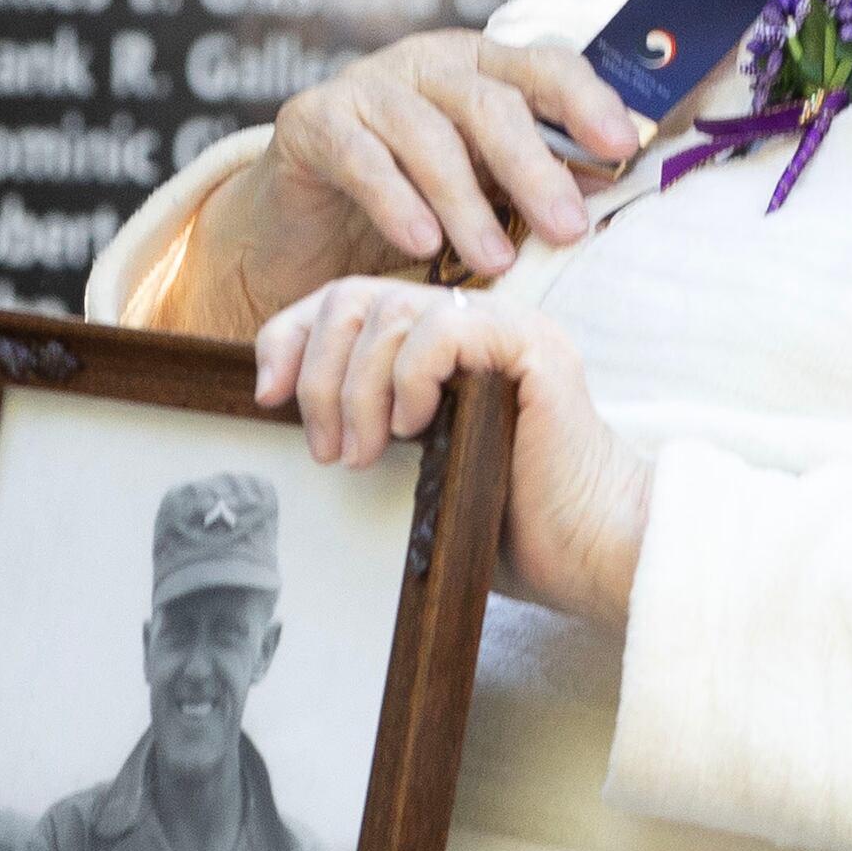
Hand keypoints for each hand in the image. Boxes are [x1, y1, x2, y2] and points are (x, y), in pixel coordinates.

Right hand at [171, 34, 645, 338]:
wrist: (302, 224)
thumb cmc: (410, 207)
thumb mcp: (482, 191)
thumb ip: (532, 184)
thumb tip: (602, 196)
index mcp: (482, 68)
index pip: (544, 66)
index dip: (586, 100)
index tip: (623, 146)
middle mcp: (428, 64)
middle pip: (490, 101)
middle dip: (534, 167)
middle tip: (566, 229)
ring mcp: (366, 86)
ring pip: (428, 133)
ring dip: (467, 202)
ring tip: (494, 261)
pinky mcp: (311, 119)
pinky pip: (361, 156)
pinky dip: (396, 201)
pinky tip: (421, 242)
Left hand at [255, 277, 654, 627]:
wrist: (586, 555)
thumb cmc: (502, 528)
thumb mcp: (408, 470)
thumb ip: (362, 424)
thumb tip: (280, 407)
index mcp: (439, 344)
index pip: (345, 303)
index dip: (291, 338)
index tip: (265, 397)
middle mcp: (471, 322)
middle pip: (356, 295)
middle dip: (318, 369)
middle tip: (325, 446)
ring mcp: (504, 327)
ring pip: (391, 309)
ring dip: (358, 387)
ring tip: (364, 454)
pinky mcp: (532, 345)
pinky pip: (444, 327)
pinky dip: (411, 376)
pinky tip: (416, 427)